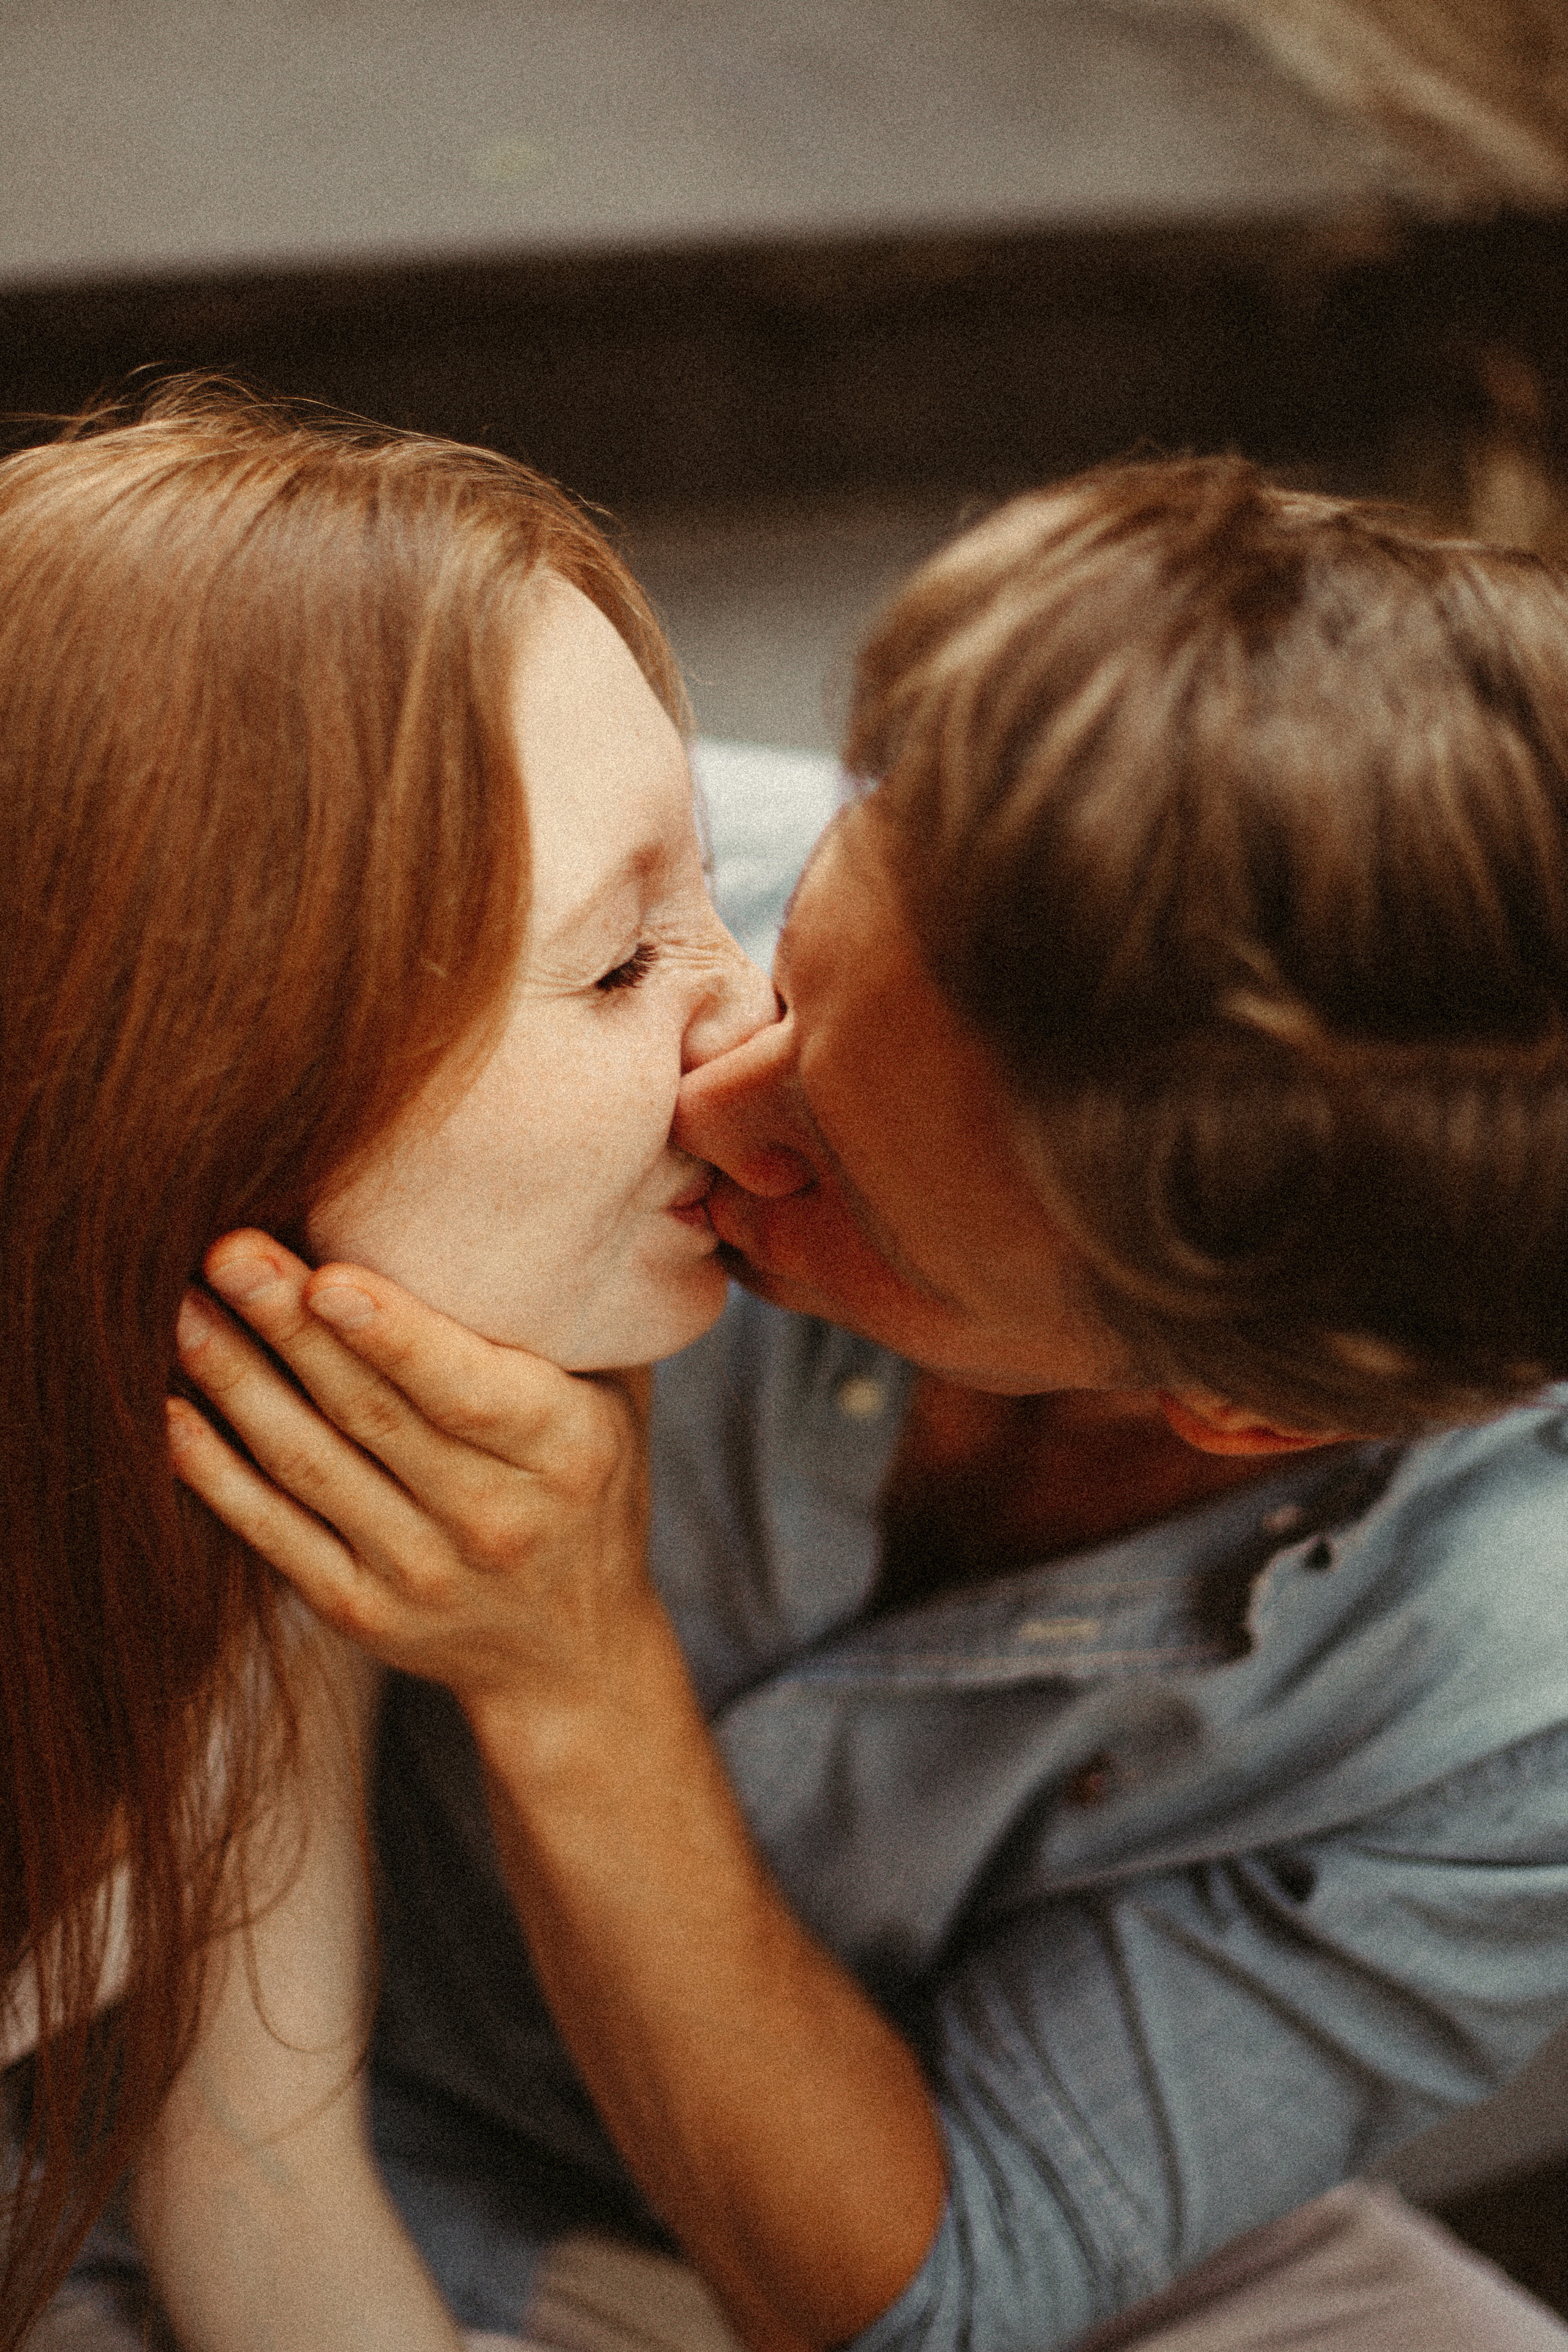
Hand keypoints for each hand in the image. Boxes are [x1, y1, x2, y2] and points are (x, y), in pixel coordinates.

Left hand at [168, 1231, 653, 1717]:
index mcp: (564, 1451)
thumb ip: (562, 1313)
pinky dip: (216, 1473)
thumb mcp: (612, 1397)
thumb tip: (500, 1187)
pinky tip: (170, 1412)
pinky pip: (274, 1533)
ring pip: (310, 1467)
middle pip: (373, 1414)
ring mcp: (421, 1574)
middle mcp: (495, 1519)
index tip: (328, 1277)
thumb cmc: (586, 1482)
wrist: (572, 1651)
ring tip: (182, 1305)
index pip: (467, 1389)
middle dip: (291, 1328)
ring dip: (236, 1383)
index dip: (393, 1336)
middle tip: (228, 1250)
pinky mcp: (358, 1610)